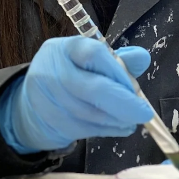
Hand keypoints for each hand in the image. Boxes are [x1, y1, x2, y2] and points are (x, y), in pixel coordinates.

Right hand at [0, 37, 153, 154]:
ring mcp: (48, 98)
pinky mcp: (51, 121)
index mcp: (66, 48)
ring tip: (132, 120)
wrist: (33, 100)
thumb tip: (142, 58)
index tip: (134, 87)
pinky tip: (119, 127)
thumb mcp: (90, 60)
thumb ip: (117, 60)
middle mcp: (52, 70)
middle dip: (123, 104)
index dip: (118, 72)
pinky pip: (86, 129)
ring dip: (118, 120)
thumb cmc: (72, 74)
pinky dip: (108, 130)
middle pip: (92, 89)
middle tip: (144, 114)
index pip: (94, 55)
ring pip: (91, 114)